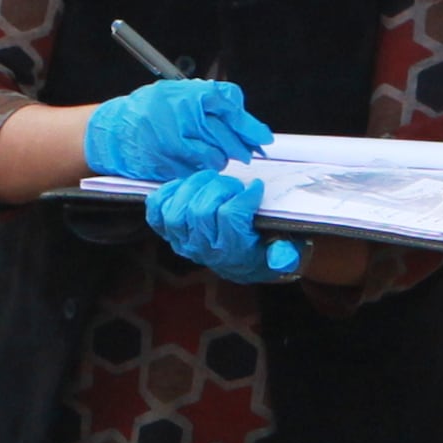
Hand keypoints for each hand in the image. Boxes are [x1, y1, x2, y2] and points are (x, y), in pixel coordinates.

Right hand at [80, 78, 270, 185]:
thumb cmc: (147, 110)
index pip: (229, 108)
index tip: (262, 137)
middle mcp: (182, 119)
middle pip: (226, 136)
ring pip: (215, 157)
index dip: (249, 125)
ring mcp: (175, 144)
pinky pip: (198, 172)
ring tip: (213, 153)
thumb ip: (209, 99)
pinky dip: (202, 170)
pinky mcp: (169, 165)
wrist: (115, 132)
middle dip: (241, 146)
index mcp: (187, 96)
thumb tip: (242, 115)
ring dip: (220, 158)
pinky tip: (196, 163)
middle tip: (247, 151)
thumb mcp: (177, 92)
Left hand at [146, 167, 287, 283]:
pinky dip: (167, 193)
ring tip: (212, 179)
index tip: (256, 187)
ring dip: (193, 187)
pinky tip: (185, 185)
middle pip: (200, 211)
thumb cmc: (267, 248)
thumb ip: (285, 253)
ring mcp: (183, 241)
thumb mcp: (287, 252)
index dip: (243, 195)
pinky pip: (156, 211)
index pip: (230, 217)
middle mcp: (204, 249)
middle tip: (234, 183)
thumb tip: (282, 258)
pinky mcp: (170, 232)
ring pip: (176, 211)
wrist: (246, 263)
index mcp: (233, 252)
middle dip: (219, 188)